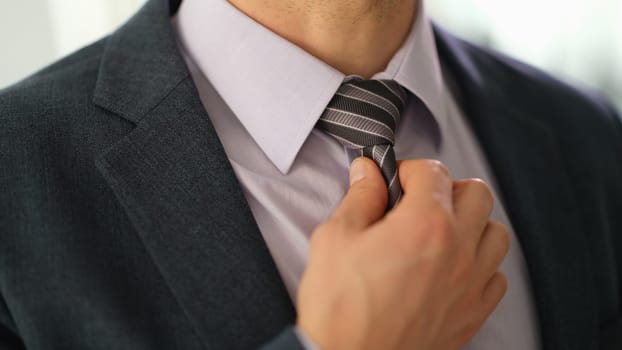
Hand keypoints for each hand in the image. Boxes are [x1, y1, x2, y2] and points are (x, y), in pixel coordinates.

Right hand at [296, 158, 508, 349]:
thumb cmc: (340, 307)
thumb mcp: (335, 238)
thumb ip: (359, 197)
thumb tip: (367, 173)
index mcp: (424, 225)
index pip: (434, 172)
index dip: (409, 169)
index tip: (395, 181)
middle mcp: (457, 251)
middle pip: (477, 194)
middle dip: (447, 188)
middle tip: (420, 201)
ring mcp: (470, 285)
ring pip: (495, 233)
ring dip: (471, 224)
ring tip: (442, 232)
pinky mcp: (471, 314)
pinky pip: (496, 277)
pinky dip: (480, 265)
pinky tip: (453, 268)